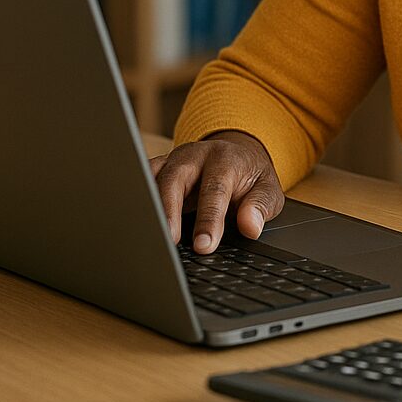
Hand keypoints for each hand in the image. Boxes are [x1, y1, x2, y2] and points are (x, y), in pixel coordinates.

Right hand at [149, 131, 284, 254]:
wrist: (238, 155)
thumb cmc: (250, 177)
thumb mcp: (268, 189)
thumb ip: (260, 206)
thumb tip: (251, 226)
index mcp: (225, 159)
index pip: (214, 190)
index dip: (208, 219)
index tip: (205, 246)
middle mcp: (195, 155)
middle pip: (175, 179)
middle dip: (169, 211)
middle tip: (168, 242)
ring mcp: (173, 160)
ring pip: (152, 178)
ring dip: (148, 206)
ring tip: (146, 237)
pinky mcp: (158, 168)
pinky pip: (142, 181)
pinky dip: (137, 200)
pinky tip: (134, 223)